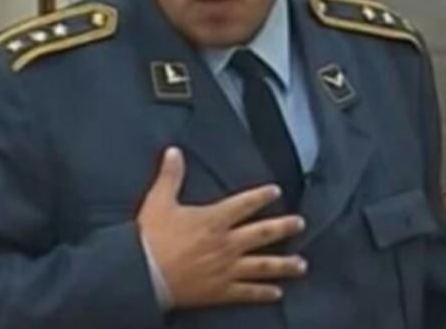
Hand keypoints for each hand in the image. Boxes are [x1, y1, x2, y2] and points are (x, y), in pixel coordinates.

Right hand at [137, 147, 306, 308]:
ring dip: (284, 265)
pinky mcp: (220, 291)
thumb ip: (170, 176)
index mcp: (214, 220)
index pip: (244, 204)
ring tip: (301, 265)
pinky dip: (263, 293)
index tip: (276, 191)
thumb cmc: (151, 238)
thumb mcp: (159, 200)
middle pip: (262, 233)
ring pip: (263, 265)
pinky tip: (276, 293)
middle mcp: (226, 243)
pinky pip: (247, 292)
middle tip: (300, 224)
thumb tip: (174, 152)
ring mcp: (226, 269)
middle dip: (284, 227)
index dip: (261, 196)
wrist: (144, 273)